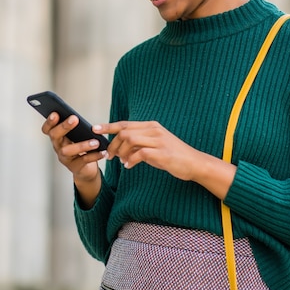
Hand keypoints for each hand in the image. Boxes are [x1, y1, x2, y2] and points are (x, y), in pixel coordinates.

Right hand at [42, 112, 106, 205]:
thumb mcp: (77, 136)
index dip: (49, 122)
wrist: (85, 169)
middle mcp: (58, 147)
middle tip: (74, 119)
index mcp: (58, 137)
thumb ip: (76, 128)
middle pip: (55, 136)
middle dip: (64, 127)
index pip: (47, 129)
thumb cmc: (81, 149)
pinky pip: (83, 160)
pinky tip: (102, 152)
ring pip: (67, 150)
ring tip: (95, 142)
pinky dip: (94, 156)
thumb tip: (77, 117)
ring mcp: (65, 158)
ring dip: (82, 145)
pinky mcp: (75, 167)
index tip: (55, 113)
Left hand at [96, 120, 235, 198]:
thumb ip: (140, 144)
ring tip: (120, 162)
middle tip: (109, 156)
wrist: (194, 163)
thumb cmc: (173, 155)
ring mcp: (158, 141)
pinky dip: (130, 160)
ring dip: (120, 152)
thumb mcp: (155, 146)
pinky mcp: (161, 153)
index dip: (108, 126)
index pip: (125, 123)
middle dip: (113, 144)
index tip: (95, 129)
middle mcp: (154, 130)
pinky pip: (139, 154)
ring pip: (130, 140)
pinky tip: (129, 166)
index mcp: (151, 126)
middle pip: (125, 132)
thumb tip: (121, 149)